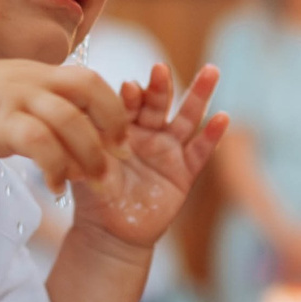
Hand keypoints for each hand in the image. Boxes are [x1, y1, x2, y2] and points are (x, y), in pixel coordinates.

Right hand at [0, 59, 129, 189]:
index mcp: (36, 73)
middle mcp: (30, 79)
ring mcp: (14, 98)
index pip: (90, 81)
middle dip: (113, 127)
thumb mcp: (7, 93)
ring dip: (90, 155)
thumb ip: (37, 104)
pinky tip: (56, 187)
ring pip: (70, 120)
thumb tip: (66, 129)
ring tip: (95, 184)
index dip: (113, 110)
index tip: (119, 141)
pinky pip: (39, 143)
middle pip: (90, 91)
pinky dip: (55, 167)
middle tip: (120, 161)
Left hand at [63, 64, 226, 250]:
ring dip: (199, 95)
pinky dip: (212, 135)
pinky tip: (223, 118)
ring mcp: (168, 150)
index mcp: (120, 127)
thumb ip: (89, 143)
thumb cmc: (93, 195)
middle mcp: (147, 133)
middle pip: (158, 103)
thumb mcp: (87, 165)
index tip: (128, 88)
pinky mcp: (184, 172)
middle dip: (161, 86)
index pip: (128, 103)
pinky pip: (201, 151)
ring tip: (211, 71)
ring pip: (187, 118)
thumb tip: (77, 117)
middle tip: (161, 69)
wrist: (109, 233)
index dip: (130, 95)